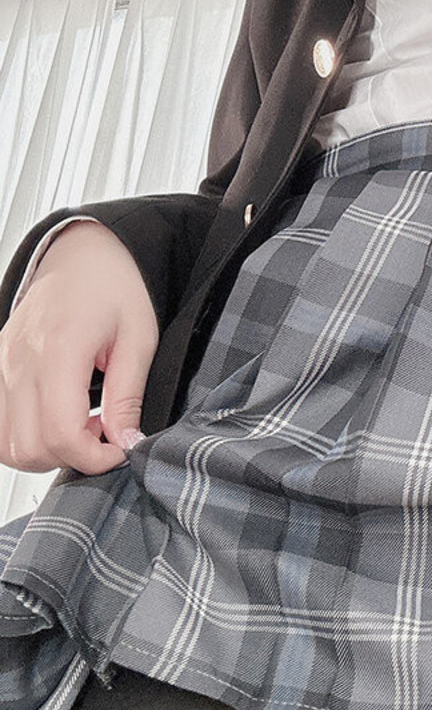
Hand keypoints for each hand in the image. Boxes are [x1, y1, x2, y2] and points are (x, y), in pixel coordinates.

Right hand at [0, 220, 159, 474]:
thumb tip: (126, 442)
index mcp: (59, 349)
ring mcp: (2, 365)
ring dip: (48, 450)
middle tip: (105, 432)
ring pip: (7, 444)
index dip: (93, 457)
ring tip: (84, 422)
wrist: (81, 253)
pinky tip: (60, 415)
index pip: (60, 433)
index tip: (119, 449)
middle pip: (28, 448)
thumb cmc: (113, 286)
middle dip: (72, 456)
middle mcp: (20, 361)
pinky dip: (27, 435)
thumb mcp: (139, 337)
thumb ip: (128, 395)